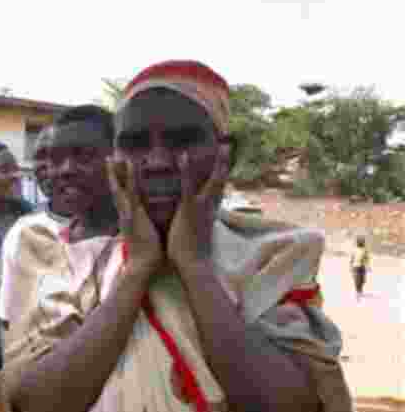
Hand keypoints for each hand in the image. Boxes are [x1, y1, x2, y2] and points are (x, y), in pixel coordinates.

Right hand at [107, 156, 163, 276]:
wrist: (143, 266)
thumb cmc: (148, 255)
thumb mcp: (146, 237)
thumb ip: (145, 229)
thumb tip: (148, 228)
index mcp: (130, 219)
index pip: (125, 199)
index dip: (121, 186)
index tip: (117, 174)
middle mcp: (126, 214)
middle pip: (118, 191)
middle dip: (113, 176)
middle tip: (109, 159)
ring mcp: (128, 212)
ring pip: (121, 188)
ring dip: (117, 172)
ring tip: (114, 157)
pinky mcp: (133, 212)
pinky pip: (132, 190)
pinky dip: (131, 176)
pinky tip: (130, 163)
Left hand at [168, 144, 229, 269]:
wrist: (193, 265)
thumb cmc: (191, 255)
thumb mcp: (195, 237)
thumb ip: (197, 228)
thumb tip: (197, 225)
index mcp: (210, 213)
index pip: (217, 193)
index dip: (220, 178)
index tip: (223, 166)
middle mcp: (209, 208)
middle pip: (221, 183)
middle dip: (224, 165)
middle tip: (228, 147)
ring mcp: (201, 207)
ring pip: (213, 181)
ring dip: (217, 163)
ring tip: (222, 146)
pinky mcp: (189, 208)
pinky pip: (188, 185)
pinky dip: (187, 170)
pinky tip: (184, 155)